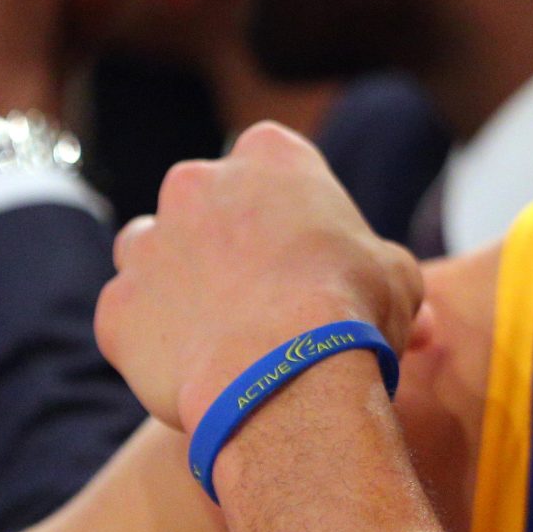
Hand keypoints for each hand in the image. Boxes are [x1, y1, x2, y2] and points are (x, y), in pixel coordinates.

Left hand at [95, 123, 425, 432]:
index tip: (301, 247)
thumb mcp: (399, 278)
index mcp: (269, 155)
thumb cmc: (352, 312)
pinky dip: (152, 341)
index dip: (284, 207)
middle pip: (202, 202)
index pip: (267, 160)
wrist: (285, 376)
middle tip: (259, 294)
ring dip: (176, 281)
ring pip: (152, 254)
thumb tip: (417, 327)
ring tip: (220, 332)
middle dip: (221, 239)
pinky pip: (129, 319)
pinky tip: (193, 370)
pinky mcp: (115, 306)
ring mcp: (146, 243)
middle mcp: (196, 182)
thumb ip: (386, 276)